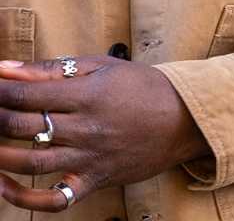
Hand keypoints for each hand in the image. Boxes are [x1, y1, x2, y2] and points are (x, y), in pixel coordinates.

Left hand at [0, 54, 211, 212]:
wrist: (184, 118)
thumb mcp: (104, 66)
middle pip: (24, 127)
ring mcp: (90, 157)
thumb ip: (54, 69)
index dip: (1, 91)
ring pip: (31, 162)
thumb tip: (8, 69)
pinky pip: (54, 199)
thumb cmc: (143, 87)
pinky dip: (23, 198)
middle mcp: (86, 127)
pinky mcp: (94, 180)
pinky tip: (4, 185)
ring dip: (0, 156)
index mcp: (89, 94)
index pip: (29, 94)